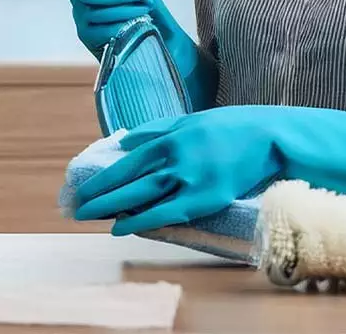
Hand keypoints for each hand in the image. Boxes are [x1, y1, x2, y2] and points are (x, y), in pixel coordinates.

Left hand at [71, 104, 345, 235]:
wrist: (271, 136)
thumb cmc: (233, 127)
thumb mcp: (191, 119)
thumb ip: (156, 129)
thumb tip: (125, 140)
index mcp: (170, 134)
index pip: (127, 159)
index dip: (103, 175)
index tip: (82, 185)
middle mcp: (173, 153)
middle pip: (127, 177)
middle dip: (98, 193)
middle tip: (74, 206)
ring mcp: (187, 175)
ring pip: (139, 193)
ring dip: (111, 206)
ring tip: (88, 216)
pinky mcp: (204, 195)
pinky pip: (165, 211)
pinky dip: (141, 220)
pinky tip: (121, 227)